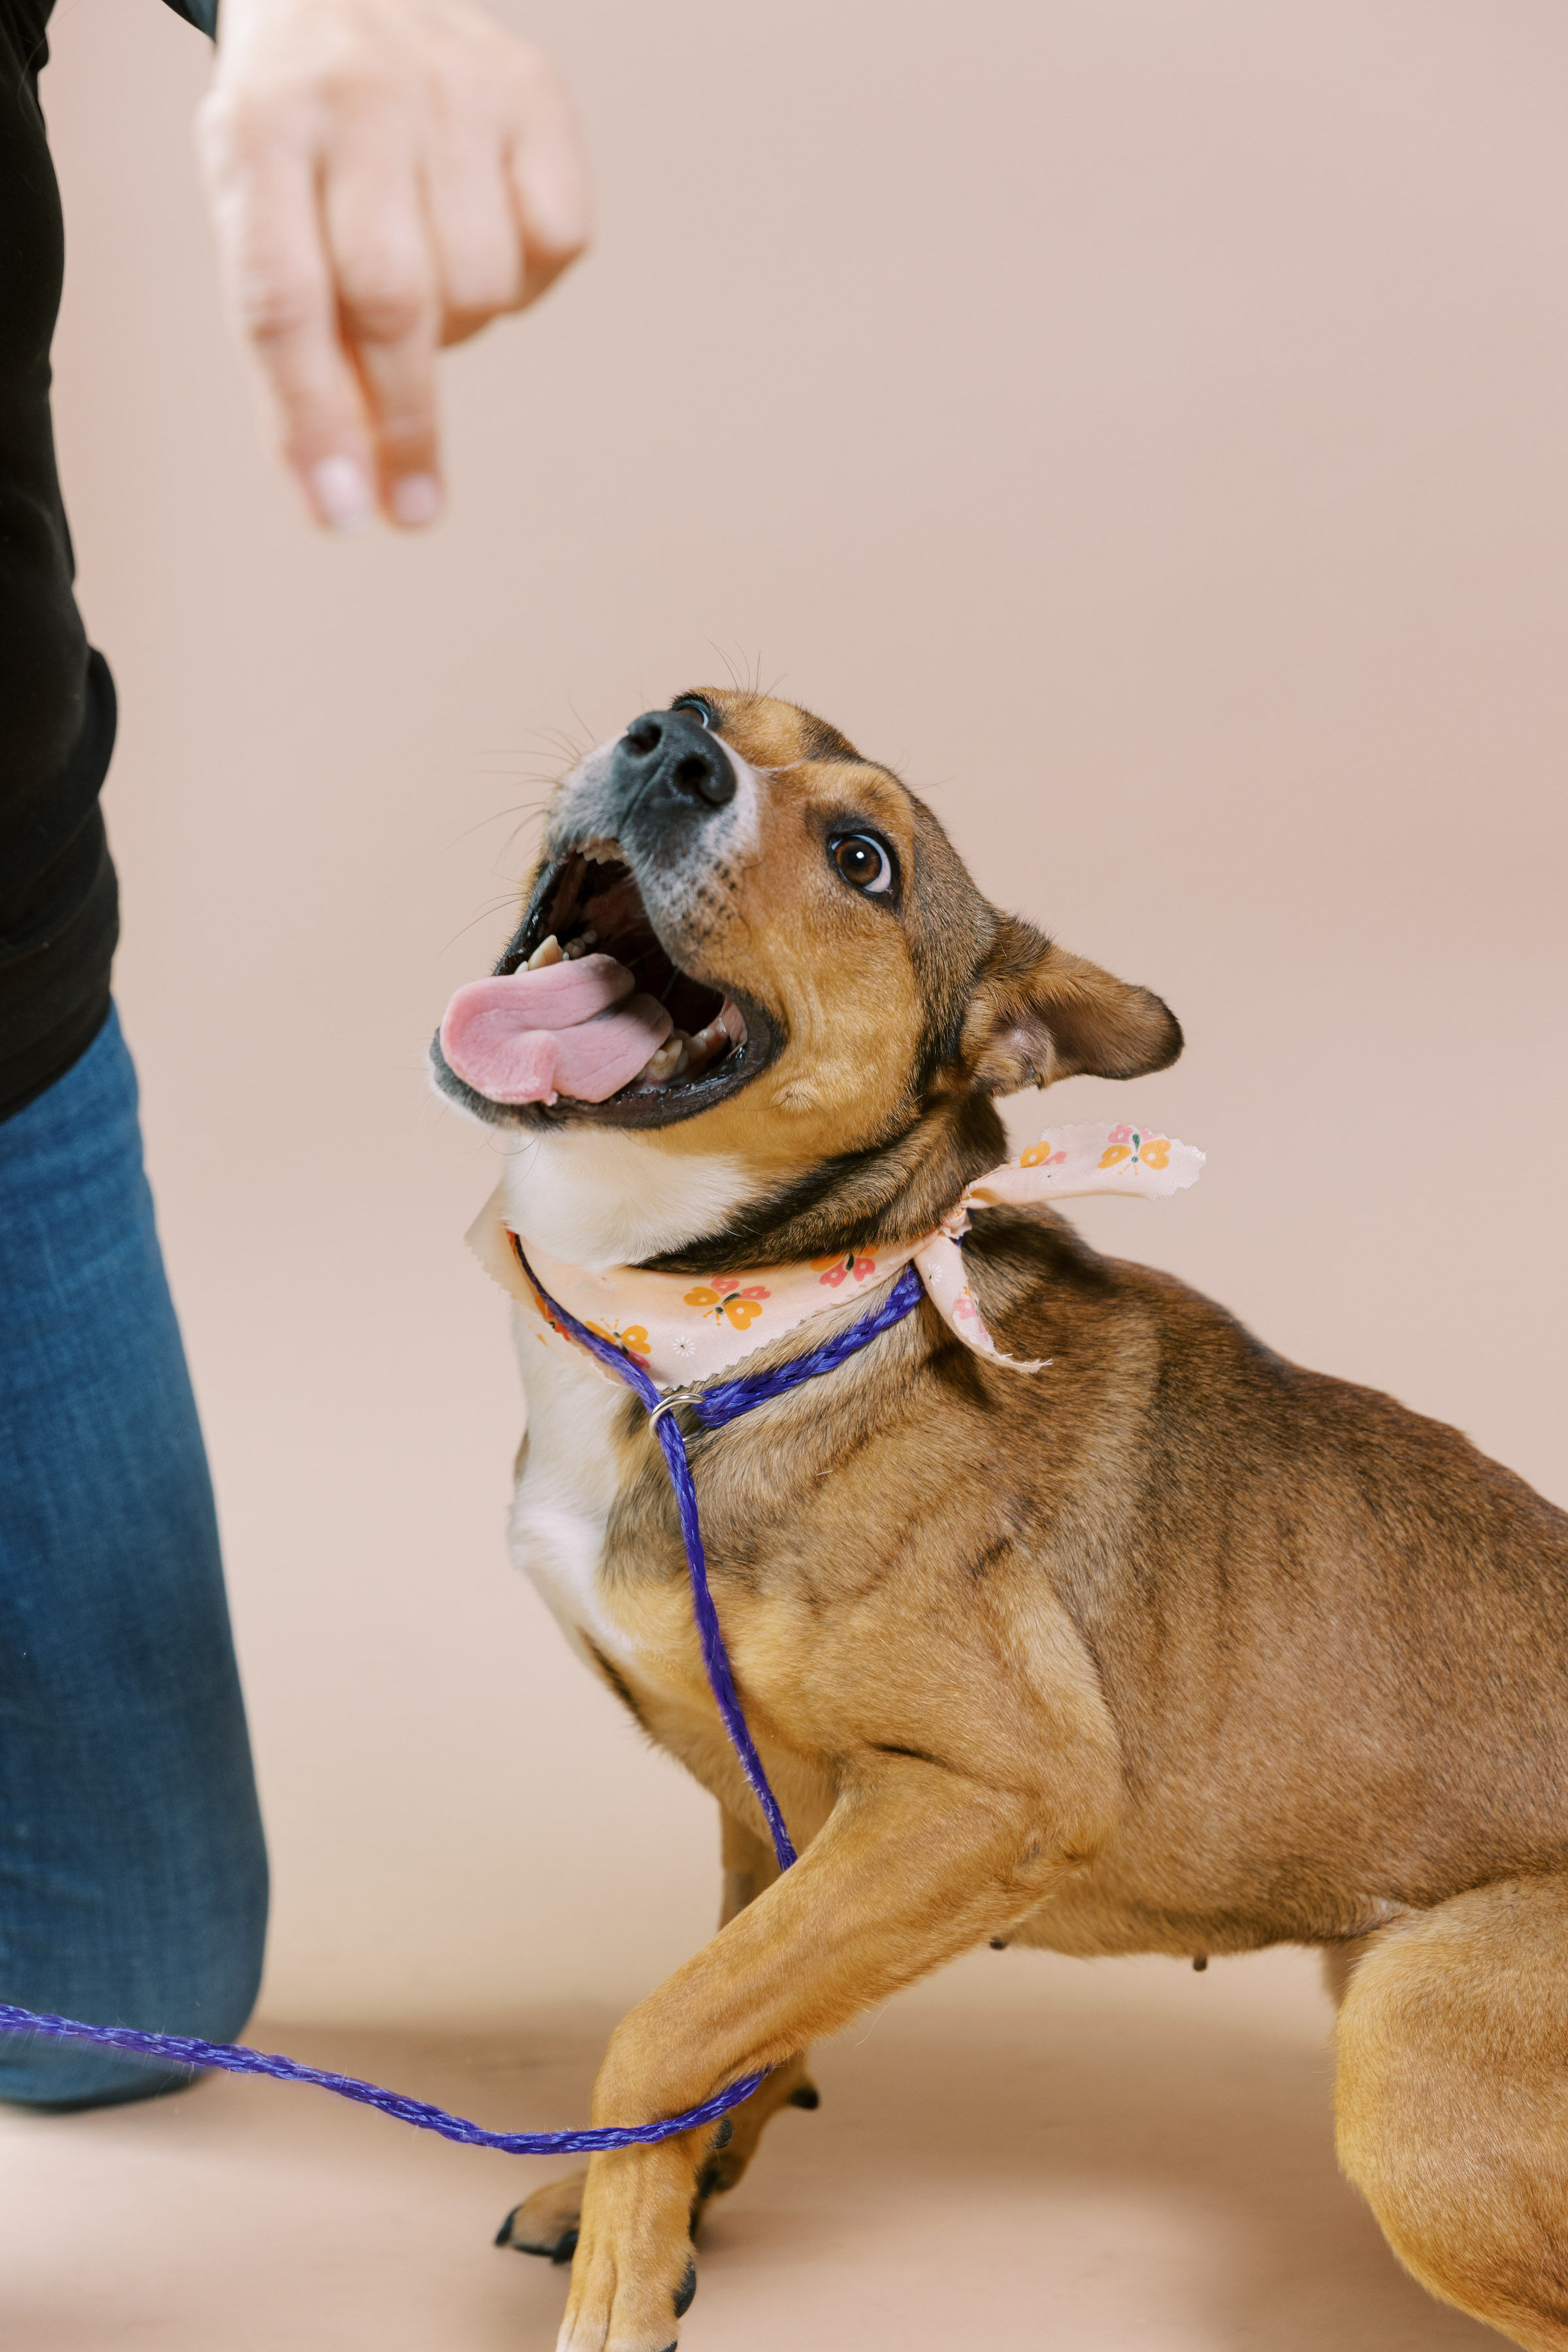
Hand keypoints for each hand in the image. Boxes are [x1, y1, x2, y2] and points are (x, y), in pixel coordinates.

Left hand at [196, 0, 588, 531]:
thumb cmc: (296, 140)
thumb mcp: (260, 217)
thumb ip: (296, 341)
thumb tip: (350, 487)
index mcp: (257, 129)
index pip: (284, 301)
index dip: (313, 421)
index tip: (344, 515)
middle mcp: (356, 95)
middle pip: (392, 300)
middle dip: (404, 419)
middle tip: (411, 502)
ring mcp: (453, 84)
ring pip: (481, 282)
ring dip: (461, 330)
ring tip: (428, 292)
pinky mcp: (533, 91)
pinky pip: (558, 240)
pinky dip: (527, 280)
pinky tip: (487, 243)